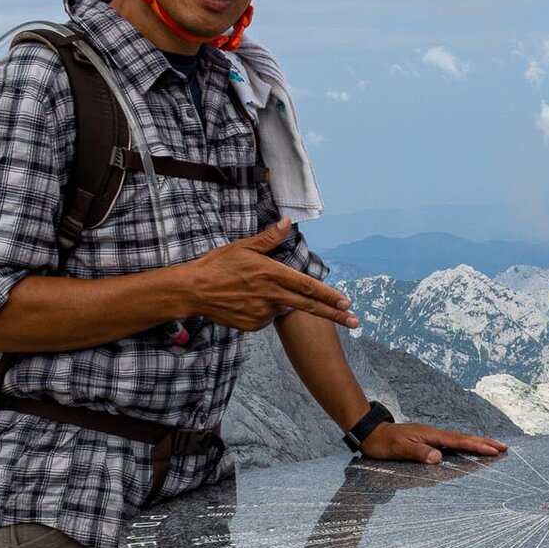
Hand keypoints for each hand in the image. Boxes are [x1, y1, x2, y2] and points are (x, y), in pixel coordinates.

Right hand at [170, 220, 356, 331]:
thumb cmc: (217, 265)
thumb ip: (269, 238)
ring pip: (284, 308)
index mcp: (271, 274)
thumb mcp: (244, 246)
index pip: (308, 286)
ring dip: (283, 302)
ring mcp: (262, 313)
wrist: (193, 290)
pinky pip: (268, 318)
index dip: (329, 296)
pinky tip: (248, 300)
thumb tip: (288, 222)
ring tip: (256, 291)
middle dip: (335, 316)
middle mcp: (270, 295)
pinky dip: (266, 310)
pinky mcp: (253, 325)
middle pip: (308, 307)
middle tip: (355, 322)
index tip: (346, 303)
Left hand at [361, 423, 509, 464]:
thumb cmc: (383, 443)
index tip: (494, 450)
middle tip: (504, 447)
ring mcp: (431, 436)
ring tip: (492, 448)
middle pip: (464, 438)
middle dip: (485, 442)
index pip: (459, 441)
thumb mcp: (398, 449)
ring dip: (477, 443)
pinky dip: (464, 445)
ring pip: (459, 439)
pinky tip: (468, 449)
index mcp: (431, 435)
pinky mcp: (427, 440)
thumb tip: (439, 458)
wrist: (370, 432)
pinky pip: (451, 443)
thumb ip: (419, 453)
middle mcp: (434, 434)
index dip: (478, 446)